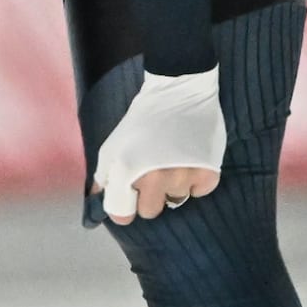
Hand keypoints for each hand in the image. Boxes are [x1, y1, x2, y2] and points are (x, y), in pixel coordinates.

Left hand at [93, 66, 225, 223]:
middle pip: (150, 211)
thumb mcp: (113, 144)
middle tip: (154, 170)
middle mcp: (154, 178)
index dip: (124, 205)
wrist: (178, 90)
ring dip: (174, 185)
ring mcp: (182, 177)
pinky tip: (191, 158)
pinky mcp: (207, 174)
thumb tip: (99, 203)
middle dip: (150, 195)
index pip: (122, 216)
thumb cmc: (142, 118)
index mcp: (126, 170)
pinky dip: (195, 180)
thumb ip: (104, 177)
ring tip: (173, 158)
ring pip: (176, 200)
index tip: (129, 194)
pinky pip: (198, 192)